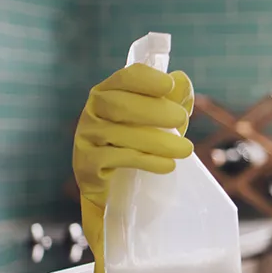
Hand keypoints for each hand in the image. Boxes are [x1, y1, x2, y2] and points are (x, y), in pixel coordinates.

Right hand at [74, 63, 194, 272]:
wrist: (120, 195)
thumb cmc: (143, 147)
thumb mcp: (161, 122)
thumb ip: (173, 101)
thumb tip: (182, 81)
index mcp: (110, 95)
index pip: (124, 78)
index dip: (145, 79)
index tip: (169, 86)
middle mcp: (92, 114)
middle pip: (119, 104)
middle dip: (154, 111)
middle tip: (183, 122)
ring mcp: (85, 141)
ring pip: (118, 133)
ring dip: (156, 140)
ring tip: (186, 150)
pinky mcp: (86, 168)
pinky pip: (114, 160)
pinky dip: (144, 161)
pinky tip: (167, 166)